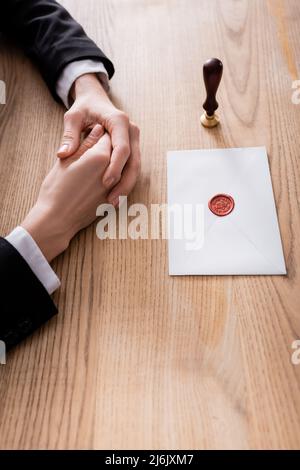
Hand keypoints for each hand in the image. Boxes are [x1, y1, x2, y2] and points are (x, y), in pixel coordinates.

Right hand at [22, 125, 110, 261]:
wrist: (57, 219)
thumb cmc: (56, 189)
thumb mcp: (67, 160)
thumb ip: (86, 144)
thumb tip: (98, 130)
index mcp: (100, 157)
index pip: (107, 137)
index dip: (100, 134)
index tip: (93, 135)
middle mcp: (112, 171)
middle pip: (117, 152)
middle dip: (109, 149)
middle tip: (94, 149)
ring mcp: (115, 187)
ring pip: (122, 169)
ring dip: (115, 164)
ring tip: (97, 165)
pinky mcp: (115, 200)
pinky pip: (121, 185)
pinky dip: (116, 179)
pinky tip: (105, 179)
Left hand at [57, 73, 140, 203]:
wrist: (96, 101)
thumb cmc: (83, 109)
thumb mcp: (72, 118)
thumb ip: (69, 136)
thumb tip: (63, 155)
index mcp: (119, 121)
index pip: (122, 148)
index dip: (115, 167)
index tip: (105, 183)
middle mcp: (131, 130)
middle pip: (134, 161)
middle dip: (124, 182)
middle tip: (112, 200)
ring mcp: (134, 140)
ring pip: (136, 167)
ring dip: (126, 186)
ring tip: (113, 202)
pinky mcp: (133, 148)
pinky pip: (132, 168)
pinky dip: (125, 182)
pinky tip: (114, 196)